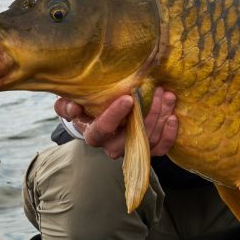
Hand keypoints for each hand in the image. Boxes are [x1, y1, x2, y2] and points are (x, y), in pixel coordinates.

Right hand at [54, 87, 177, 158]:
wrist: (95, 116)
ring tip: (168, 95)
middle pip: (131, 137)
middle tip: (158, 91)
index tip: (128, 98)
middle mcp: (112, 145)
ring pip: (148, 140)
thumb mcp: (69, 102)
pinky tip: (173, 117)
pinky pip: (159, 148)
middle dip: (148, 114)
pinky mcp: (145, 149)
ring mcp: (130, 148)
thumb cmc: (83, 106)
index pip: (103, 129)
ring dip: (161, 118)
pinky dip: (169, 135)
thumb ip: (66, 105)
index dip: (115, 115)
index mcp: (93, 134)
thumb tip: (74, 108)